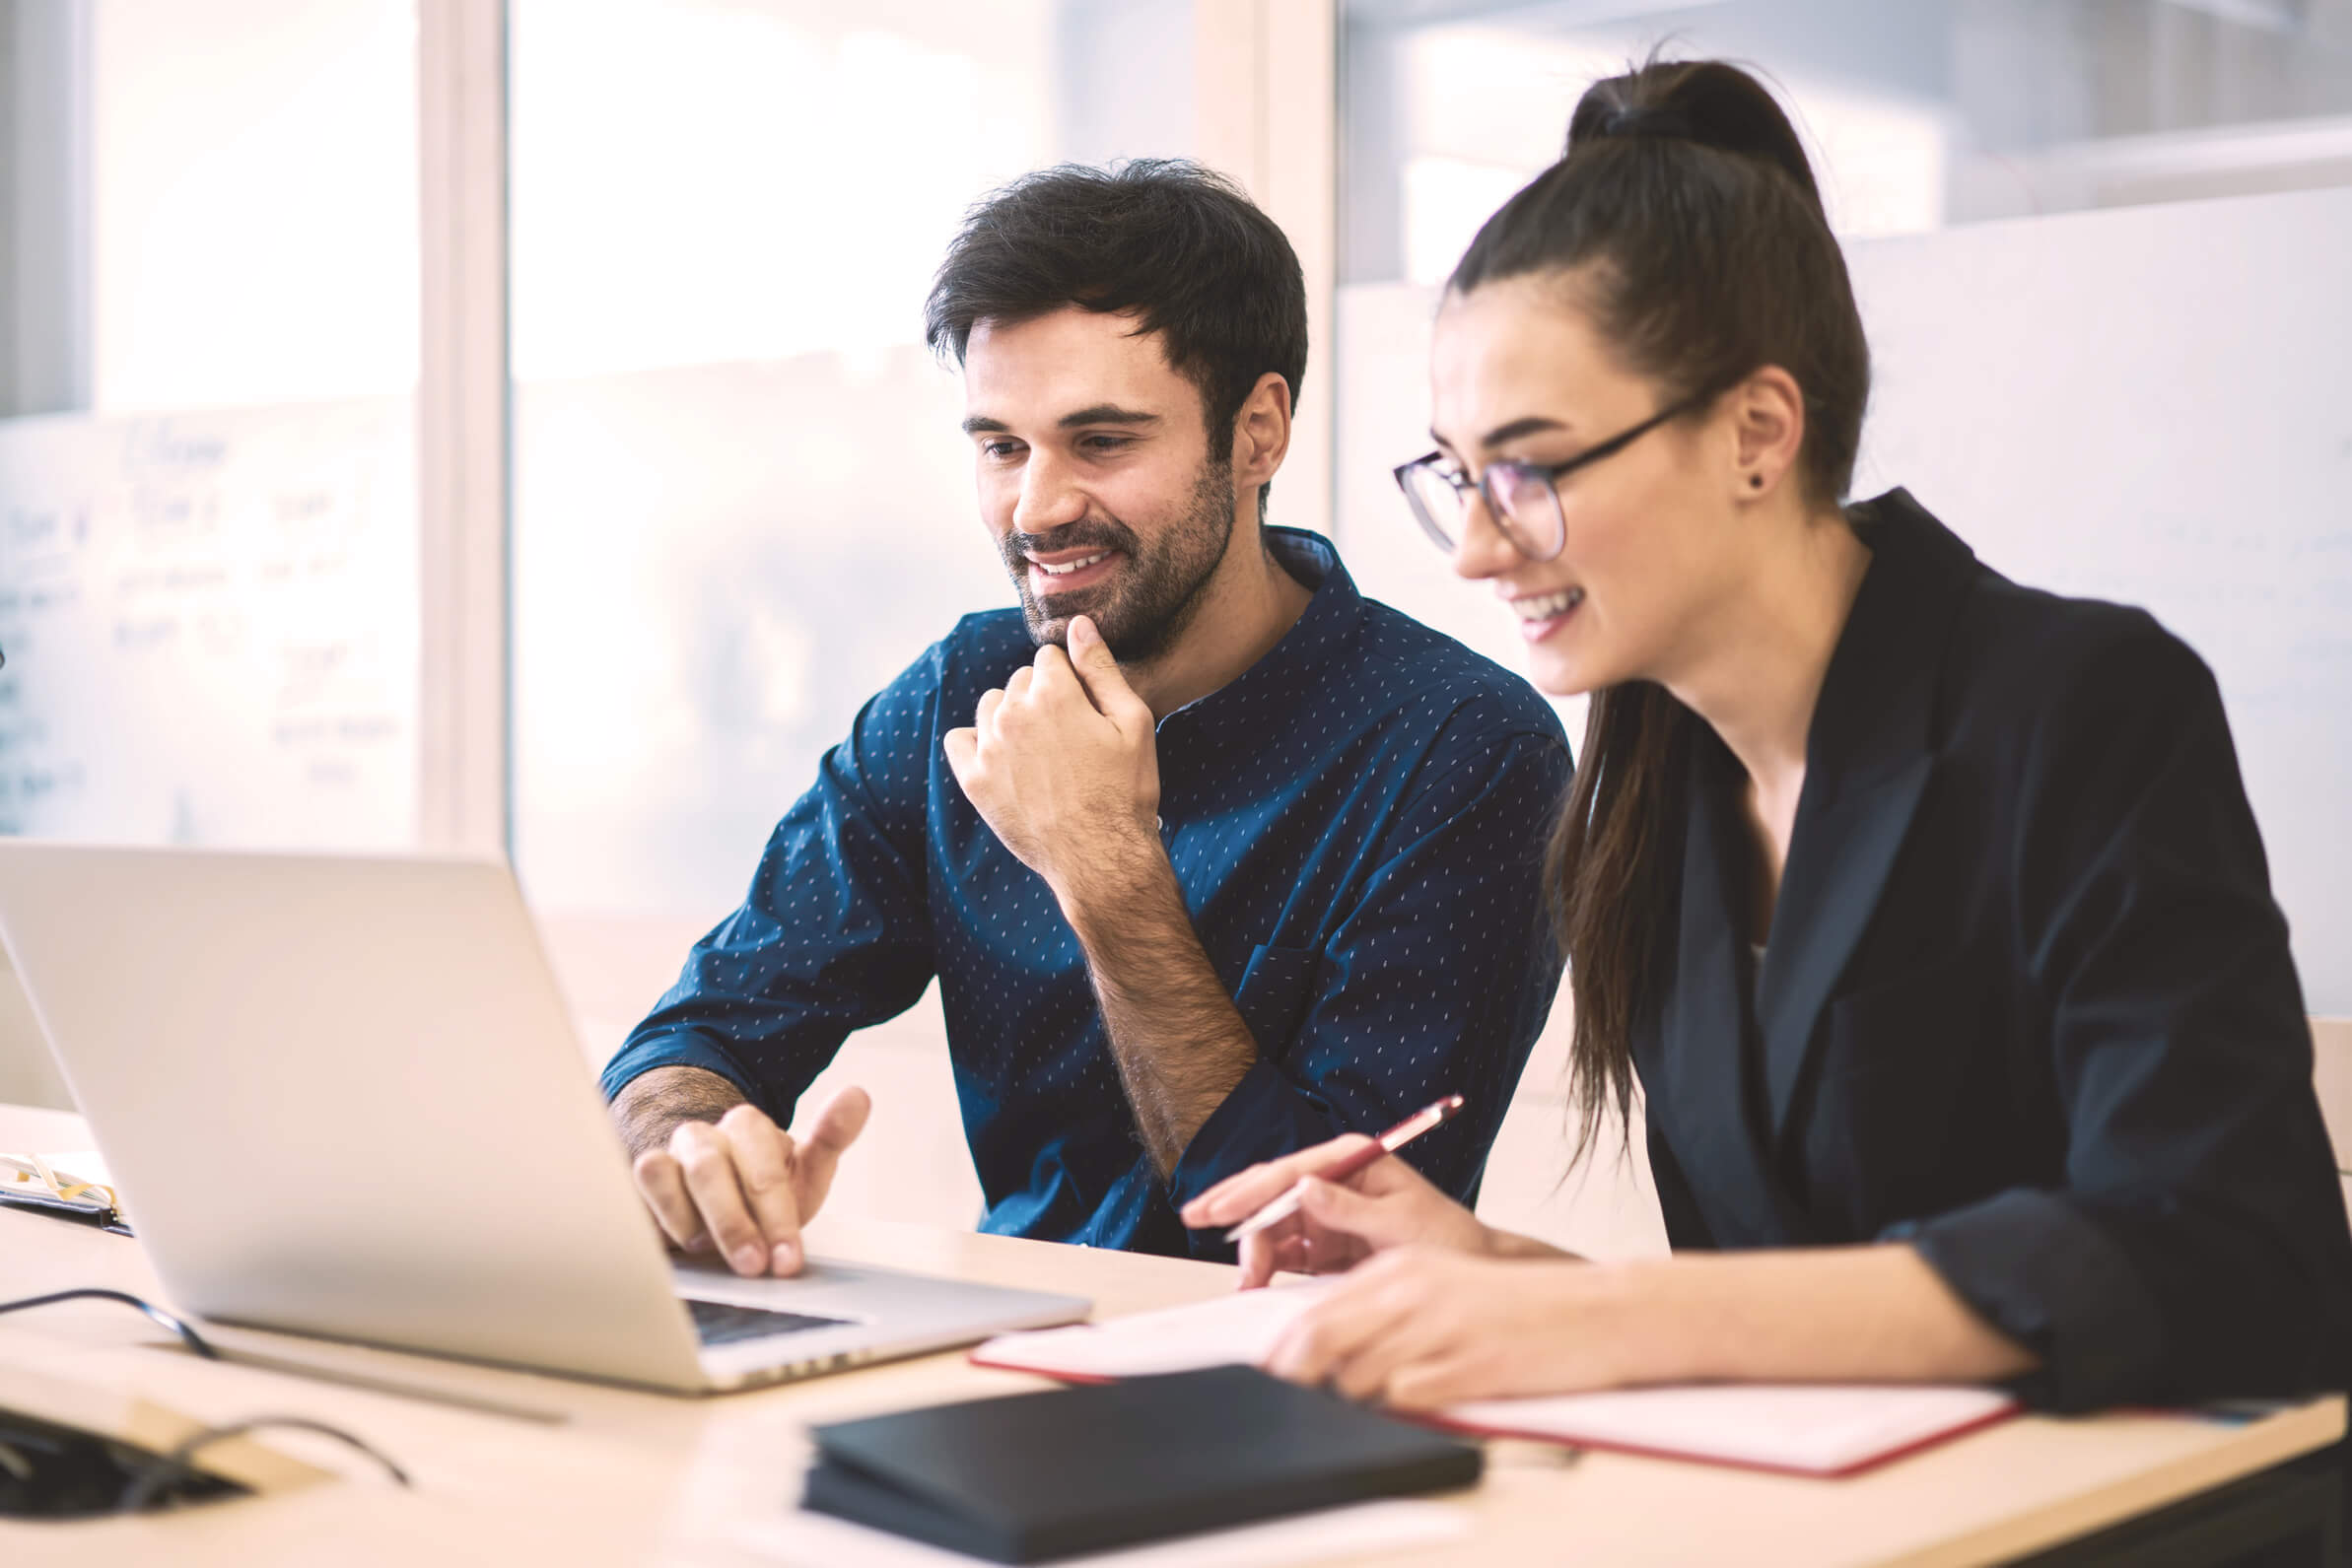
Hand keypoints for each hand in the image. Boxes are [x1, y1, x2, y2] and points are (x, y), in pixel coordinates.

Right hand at [629, 1088, 870, 1277]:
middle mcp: (703, 1137)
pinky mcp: (637, 1184)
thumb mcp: (804, 1174)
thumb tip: (858, 1096)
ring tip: (710, 1253)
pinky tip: (677, 1247)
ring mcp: (666, 1157)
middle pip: (710, 1169)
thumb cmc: (763, 1198)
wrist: (717, 1213)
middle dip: (735, 1224)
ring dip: (688, 1220)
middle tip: (755, 1266)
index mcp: (748, 1128)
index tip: (788, 1260)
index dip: (776, 1215)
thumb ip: (831, 1138)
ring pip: (661, 1172)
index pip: (761, 1164)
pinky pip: (633, 1189)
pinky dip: (655, 1218)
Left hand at [943, 615, 1159, 904]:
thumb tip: (1079, 624)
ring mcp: (989, 747)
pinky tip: (1003, 761)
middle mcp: (1013, 712)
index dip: (1071, 681)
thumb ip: (1101, 668)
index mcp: (1054, 692)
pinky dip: (977, 744)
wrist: (1100, 857)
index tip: (1085, 710)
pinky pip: (959, 740)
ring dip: (1010, 718)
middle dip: (1041, 698)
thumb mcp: (1132, 723)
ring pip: (990, 706)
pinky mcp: (974, 780)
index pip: (1050, 657)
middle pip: (1020, 681)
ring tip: (1039, 752)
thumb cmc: (1125, 790)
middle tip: (1069, 739)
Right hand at [1180, 1133, 1497, 1287]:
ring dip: (1253, 1248)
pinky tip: (1254, 1279)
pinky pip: (1285, 1249)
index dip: (1249, 1189)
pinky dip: (1267, 1264)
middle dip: (1234, 1206)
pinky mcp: (1326, 1241)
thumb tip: (1304, 1188)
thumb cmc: (1447, 1239)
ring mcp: (1327, 1210)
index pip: (1291, 1172)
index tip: (1218, 1207)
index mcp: (1354, 1159)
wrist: (1472, 1269)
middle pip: (1272, 1190)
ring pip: (1273, 1223)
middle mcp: (1335, 1178)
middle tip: (1196, 1218)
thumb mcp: (1401, 1224)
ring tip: (1246, 1278)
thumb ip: (1351, 1208)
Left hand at [1263, 1248, 1641, 1407]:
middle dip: (1300, 1378)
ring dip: (1359, 1399)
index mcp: (1400, 1270)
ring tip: (1389, 1395)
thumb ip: (1384, 1307)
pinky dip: (1404, 1408)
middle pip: (1321, 1342)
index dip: (1287, 1352)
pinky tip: (1427, 1399)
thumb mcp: (1441, 1286)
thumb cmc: (1517, 1307)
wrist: (1593, 1312)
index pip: (1316, 1311)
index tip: (1276, 1375)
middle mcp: (1412, 1293)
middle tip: (1298, 1399)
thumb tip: (1325, 1349)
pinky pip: (1406, 1400)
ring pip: (1357, 1377)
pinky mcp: (1469, 1367)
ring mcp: (1440, 1330)